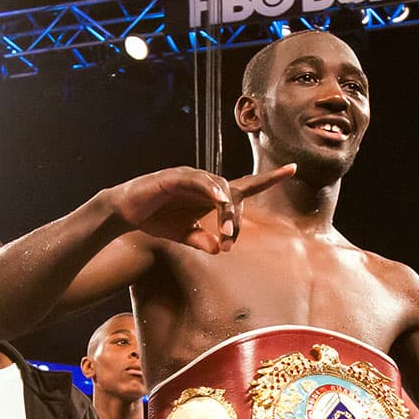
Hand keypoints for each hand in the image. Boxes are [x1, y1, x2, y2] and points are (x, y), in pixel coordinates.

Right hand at [109, 164, 295, 252]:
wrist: (126, 212)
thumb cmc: (157, 219)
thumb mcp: (183, 235)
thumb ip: (202, 241)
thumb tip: (219, 249)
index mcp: (210, 195)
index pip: (245, 185)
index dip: (269, 178)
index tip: (293, 168)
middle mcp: (205, 183)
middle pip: (234, 195)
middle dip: (236, 220)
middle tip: (229, 241)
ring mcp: (191, 177)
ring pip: (219, 189)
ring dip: (226, 211)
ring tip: (226, 231)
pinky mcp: (175, 177)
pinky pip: (198, 181)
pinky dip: (211, 190)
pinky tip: (219, 200)